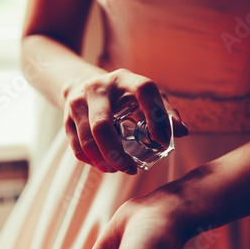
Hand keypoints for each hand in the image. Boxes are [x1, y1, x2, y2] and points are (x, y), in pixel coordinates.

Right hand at [63, 68, 188, 173]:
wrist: (84, 84)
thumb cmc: (124, 96)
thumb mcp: (146, 98)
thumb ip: (166, 113)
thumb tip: (182, 132)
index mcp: (125, 79)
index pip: (143, 91)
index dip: (155, 117)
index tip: (162, 141)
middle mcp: (98, 87)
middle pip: (102, 126)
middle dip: (116, 154)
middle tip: (131, 169)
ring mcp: (78, 102)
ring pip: (87, 139)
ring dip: (103, 161)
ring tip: (118, 169)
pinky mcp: (66, 117)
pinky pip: (77, 146)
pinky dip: (91, 160)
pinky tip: (104, 165)